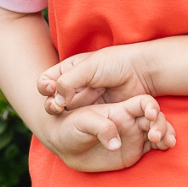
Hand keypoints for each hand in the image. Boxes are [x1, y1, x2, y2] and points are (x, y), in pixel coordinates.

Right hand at [37, 44, 152, 113]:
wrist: (142, 72)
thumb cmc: (115, 63)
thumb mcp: (88, 67)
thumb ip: (69, 82)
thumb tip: (57, 101)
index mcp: (69, 70)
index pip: (46, 81)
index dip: (45, 86)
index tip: (51, 89)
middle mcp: (74, 87)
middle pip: (53, 99)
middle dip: (51, 104)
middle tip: (57, 107)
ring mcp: (85, 101)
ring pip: (65, 112)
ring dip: (61, 115)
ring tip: (63, 114)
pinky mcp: (97, 114)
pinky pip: (82, 121)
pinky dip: (77, 123)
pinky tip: (78, 122)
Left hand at [39, 93, 174, 172]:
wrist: (65, 146)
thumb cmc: (70, 127)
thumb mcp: (82, 122)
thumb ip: (100, 127)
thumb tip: (116, 144)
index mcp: (120, 110)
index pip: (143, 103)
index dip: (151, 107)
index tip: (151, 115)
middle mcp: (130, 121)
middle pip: (155, 117)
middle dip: (161, 124)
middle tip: (155, 136)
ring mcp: (134, 135)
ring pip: (158, 131)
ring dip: (165, 134)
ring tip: (167, 143)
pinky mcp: (134, 151)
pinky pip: (154, 147)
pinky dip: (163, 146)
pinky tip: (167, 147)